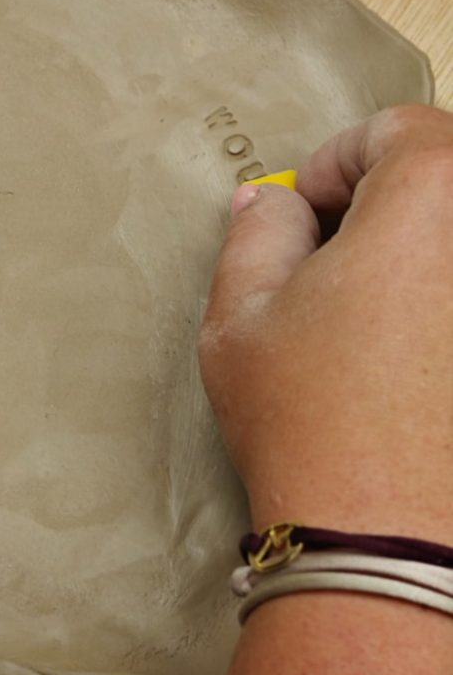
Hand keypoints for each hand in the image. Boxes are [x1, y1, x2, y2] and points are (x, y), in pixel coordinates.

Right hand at [199, 103, 452, 539]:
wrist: (388, 544)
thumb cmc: (310, 423)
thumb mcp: (241, 318)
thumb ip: (257, 234)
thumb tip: (272, 204)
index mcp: (435, 197)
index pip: (398, 130)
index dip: (338, 164)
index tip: (306, 216)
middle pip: (449, 183)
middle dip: (393, 207)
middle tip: (340, 265)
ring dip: (425, 267)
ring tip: (381, 326)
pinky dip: (440, 320)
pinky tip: (418, 371)